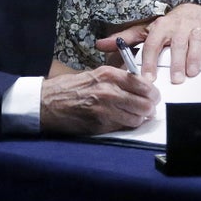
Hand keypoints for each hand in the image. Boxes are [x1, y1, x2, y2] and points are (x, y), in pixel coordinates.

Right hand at [40, 66, 159, 134]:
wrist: (47, 103)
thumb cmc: (71, 88)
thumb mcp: (96, 74)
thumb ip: (118, 78)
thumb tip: (141, 84)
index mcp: (108, 74)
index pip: (143, 84)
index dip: (152, 92)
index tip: (153, 95)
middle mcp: (109, 91)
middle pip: (144, 103)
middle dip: (150, 107)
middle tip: (149, 108)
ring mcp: (105, 109)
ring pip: (137, 117)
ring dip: (140, 118)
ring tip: (137, 115)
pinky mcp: (100, 125)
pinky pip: (124, 127)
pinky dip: (127, 125)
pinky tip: (123, 120)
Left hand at [96, 4, 200, 83]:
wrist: (192, 8)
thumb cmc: (168, 25)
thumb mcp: (146, 30)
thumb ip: (125, 39)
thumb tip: (100, 45)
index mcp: (160, 27)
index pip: (152, 44)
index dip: (149, 60)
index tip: (147, 78)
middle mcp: (178, 26)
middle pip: (176, 44)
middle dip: (176, 62)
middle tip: (176, 80)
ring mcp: (196, 27)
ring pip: (196, 40)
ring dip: (195, 56)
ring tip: (193, 73)